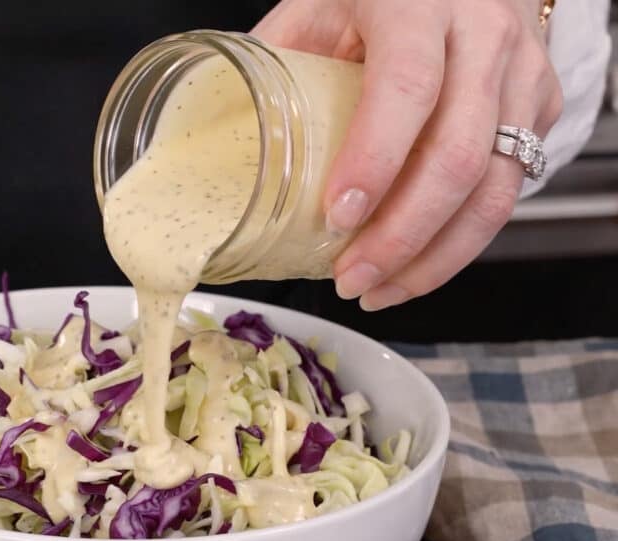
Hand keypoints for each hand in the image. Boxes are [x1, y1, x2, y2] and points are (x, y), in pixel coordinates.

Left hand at [252, 0, 561, 309]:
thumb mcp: (315, 8)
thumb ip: (274, 63)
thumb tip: (219, 141)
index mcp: (418, 3)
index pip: (408, 87)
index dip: (374, 160)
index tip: (337, 217)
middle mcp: (484, 35)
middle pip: (459, 156)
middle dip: (401, 236)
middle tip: (350, 279)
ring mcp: (523, 74)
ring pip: (496, 190)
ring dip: (434, 257)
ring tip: (378, 289)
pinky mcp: (543, 106)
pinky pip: (509, 191)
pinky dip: (459, 242)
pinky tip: (413, 264)